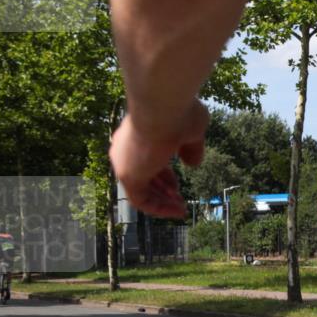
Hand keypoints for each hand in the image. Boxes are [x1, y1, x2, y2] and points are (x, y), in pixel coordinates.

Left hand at [109, 100, 207, 217]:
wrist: (163, 105)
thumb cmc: (178, 111)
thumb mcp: (192, 131)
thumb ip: (191, 148)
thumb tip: (193, 164)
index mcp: (137, 136)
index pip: (147, 160)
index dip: (163, 175)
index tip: (177, 184)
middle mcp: (125, 150)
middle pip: (142, 176)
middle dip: (162, 190)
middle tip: (178, 198)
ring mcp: (124, 162)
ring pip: (140, 190)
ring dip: (161, 202)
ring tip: (181, 210)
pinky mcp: (128, 175)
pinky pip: (141, 200)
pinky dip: (159, 208)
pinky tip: (177, 211)